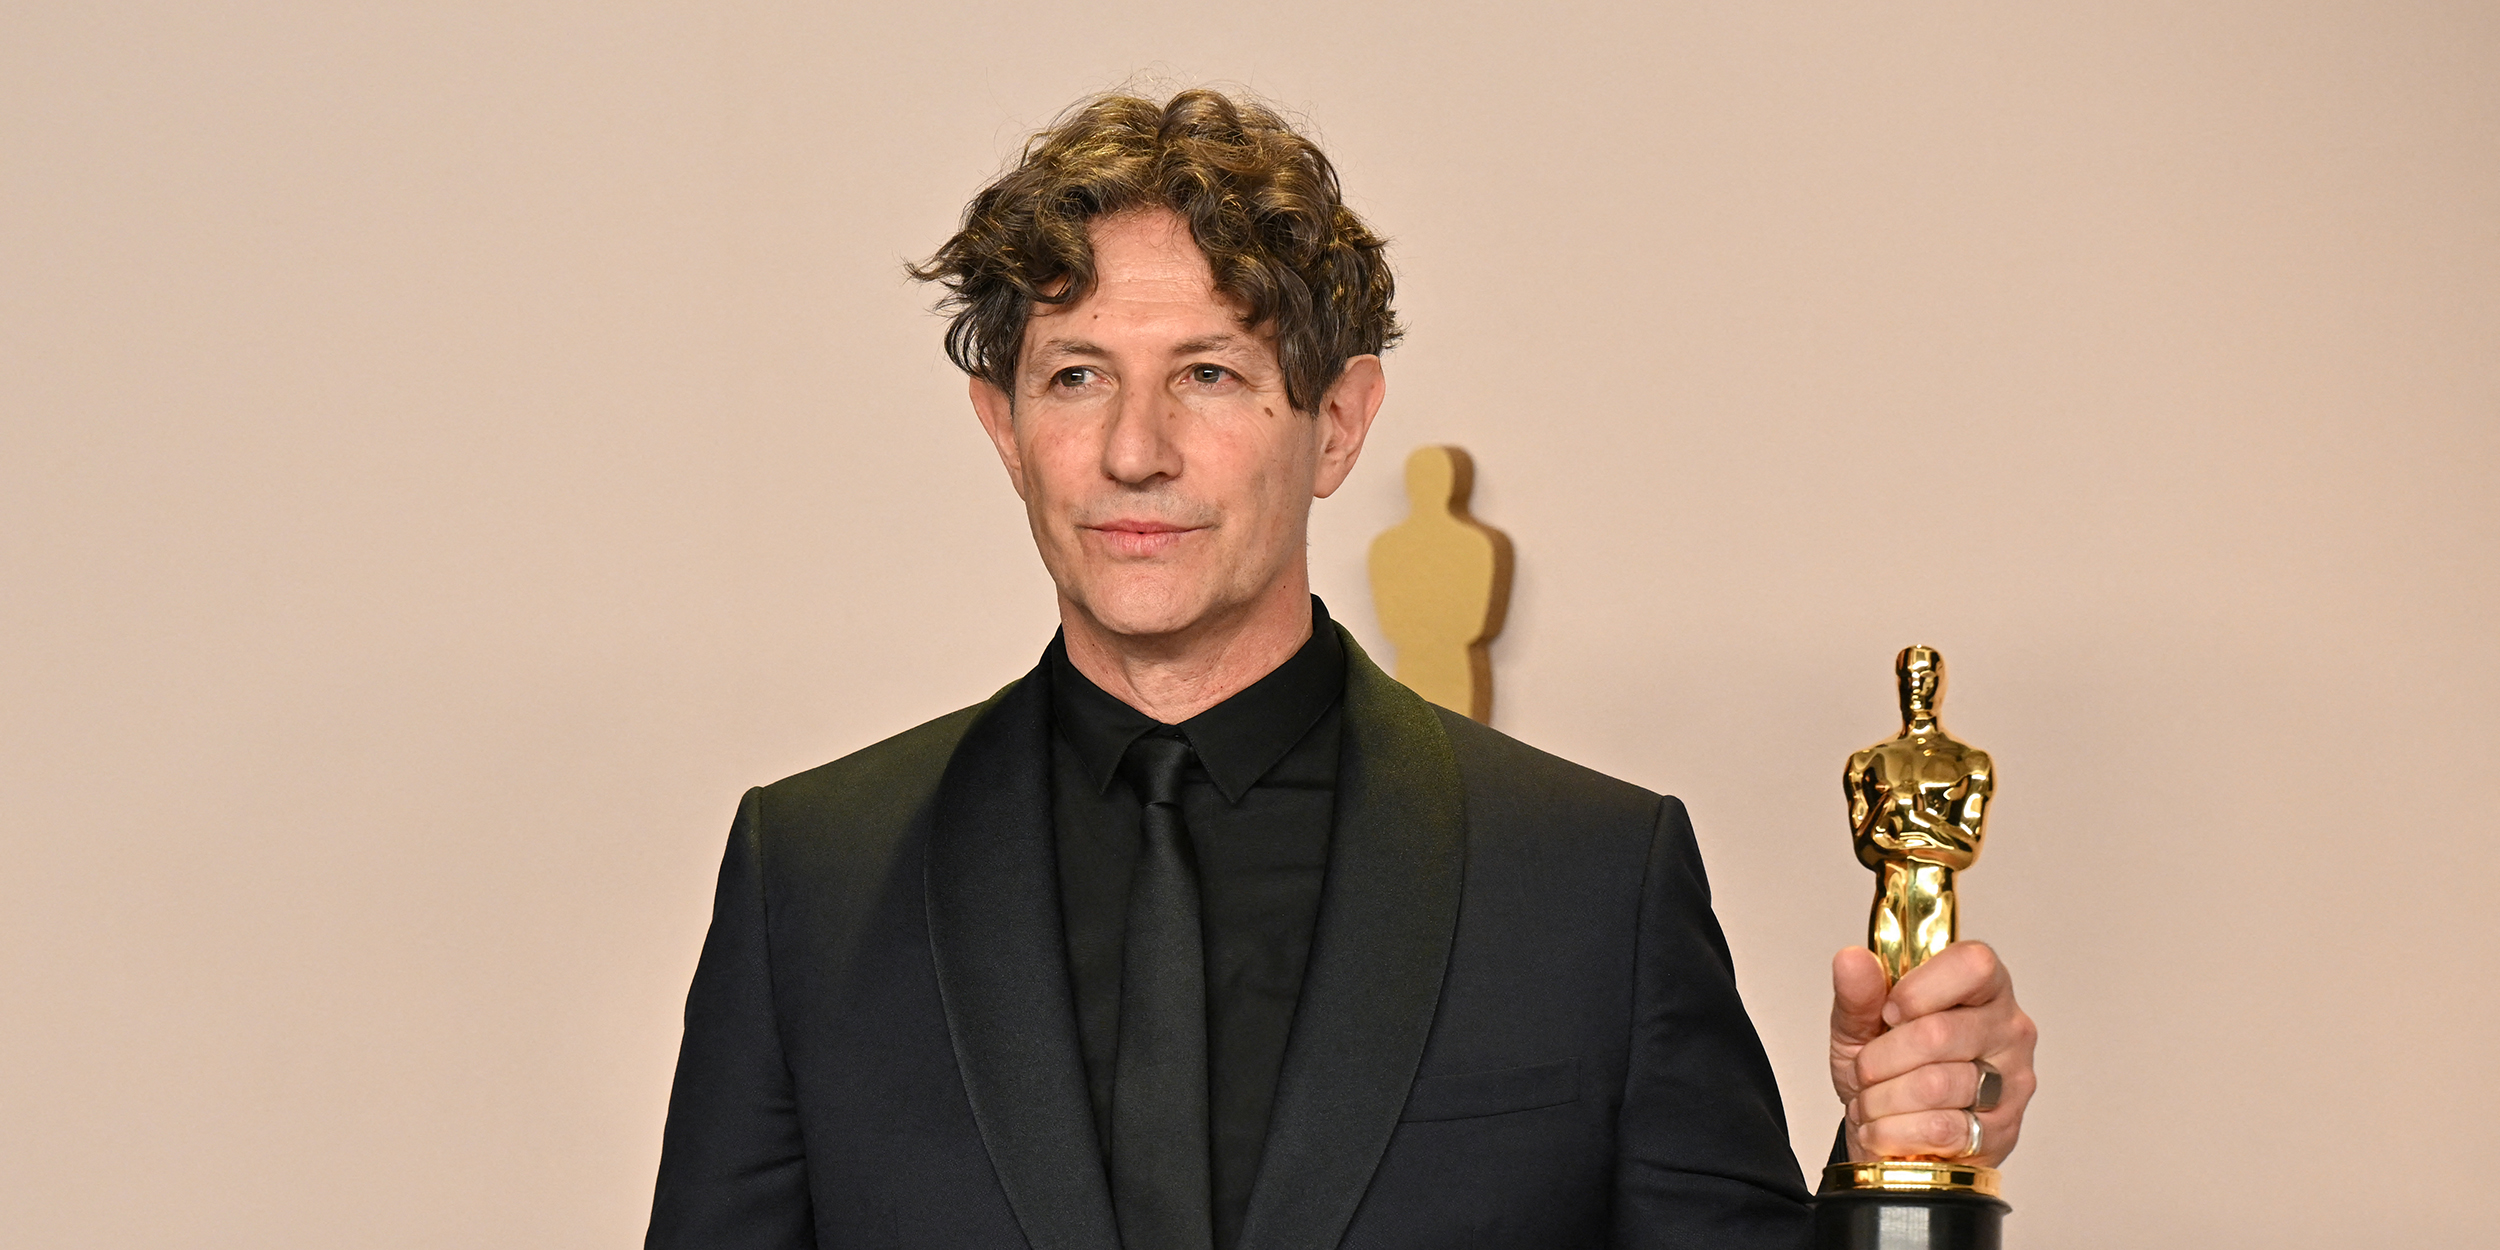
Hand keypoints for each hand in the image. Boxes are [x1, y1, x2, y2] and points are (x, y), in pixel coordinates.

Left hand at [1828, 941, 2036, 1166]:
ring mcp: (2011, 1082)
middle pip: (1939, 1033)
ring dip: (1882, 1100)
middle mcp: (2008, 1030)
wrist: (1894, 1149)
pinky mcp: (2002, 1131)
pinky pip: (1939, 1128)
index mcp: (1983, 987)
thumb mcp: (1859, 1027)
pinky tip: (1884, 1129)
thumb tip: (1852, 959)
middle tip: (1864, 1071)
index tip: (1887, 1012)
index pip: (1973, 965)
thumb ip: (1858, 994)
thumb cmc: (1887, 1072)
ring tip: (1871, 1103)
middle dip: (1881, 1059)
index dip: (1919, 989)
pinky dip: (1894, 1131)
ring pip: (1935, 1085)